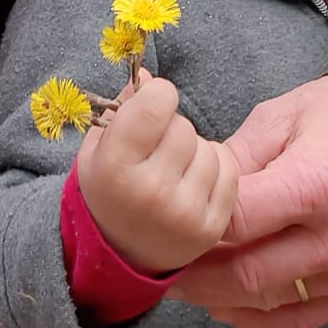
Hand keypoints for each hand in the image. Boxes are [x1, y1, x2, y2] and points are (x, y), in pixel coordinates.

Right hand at [76, 70, 238, 274]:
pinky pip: (230, 172)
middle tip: (158, 145)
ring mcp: (185, 214)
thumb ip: (122, 105)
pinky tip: (195, 177)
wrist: (120, 253)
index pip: (157, 103)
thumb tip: (149, 74)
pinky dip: (216, 166)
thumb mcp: (97, 145)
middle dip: (172, 126)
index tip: (151, 106)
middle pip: (183, 126)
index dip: (157, 96)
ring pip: (208, 148)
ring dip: (194, 149)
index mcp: (117, 166)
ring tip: (175, 165)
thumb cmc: (107, 188)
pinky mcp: (211, 228)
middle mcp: (153, 192)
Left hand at [170, 73, 327, 327]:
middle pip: (245, 273)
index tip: (157, 221)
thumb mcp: (279, 115)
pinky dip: (257, 318)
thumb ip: (235, 157)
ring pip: (266, 302)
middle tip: (154, 261)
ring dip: (218, 296)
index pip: (236, 222)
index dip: (191, 225)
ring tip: (181, 278)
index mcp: (314, 185)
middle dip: (193, 272)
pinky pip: (299, 319)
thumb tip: (189, 184)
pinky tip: (224, 303)